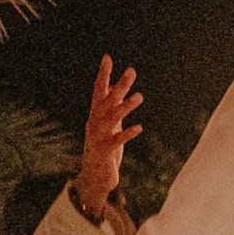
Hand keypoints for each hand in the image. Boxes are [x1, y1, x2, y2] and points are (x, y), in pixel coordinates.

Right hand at [77, 57, 139, 226]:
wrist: (94, 176)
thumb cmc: (104, 146)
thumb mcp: (110, 124)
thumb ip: (114, 105)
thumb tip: (119, 86)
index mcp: (96, 115)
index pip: (99, 91)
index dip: (103, 75)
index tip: (107, 58)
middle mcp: (94, 123)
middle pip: (106, 101)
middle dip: (119, 86)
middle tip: (131, 71)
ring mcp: (98, 137)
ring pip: (111, 119)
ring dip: (124, 107)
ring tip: (139, 97)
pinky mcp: (105, 152)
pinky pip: (115, 141)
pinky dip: (126, 133)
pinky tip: (139, 127)